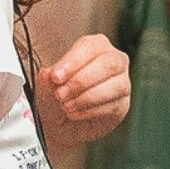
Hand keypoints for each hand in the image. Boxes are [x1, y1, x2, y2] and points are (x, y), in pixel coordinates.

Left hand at [33, 34, 131, 148]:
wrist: (60, 122)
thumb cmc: (56, 95)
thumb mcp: (46, 84)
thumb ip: (48, 77)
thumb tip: (50, 76)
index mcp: (95, 46)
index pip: (90, 46)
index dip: (73, 61)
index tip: (56, 77)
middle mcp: (114, 60)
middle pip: (109, 64)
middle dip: (82, 81)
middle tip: (60, 94)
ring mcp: (122, 82)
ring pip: (115, 86)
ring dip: (86, 98)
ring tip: (65, 106)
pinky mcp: (123, 104)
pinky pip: (113, 106)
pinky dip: (90, 111)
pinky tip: (74, 114)